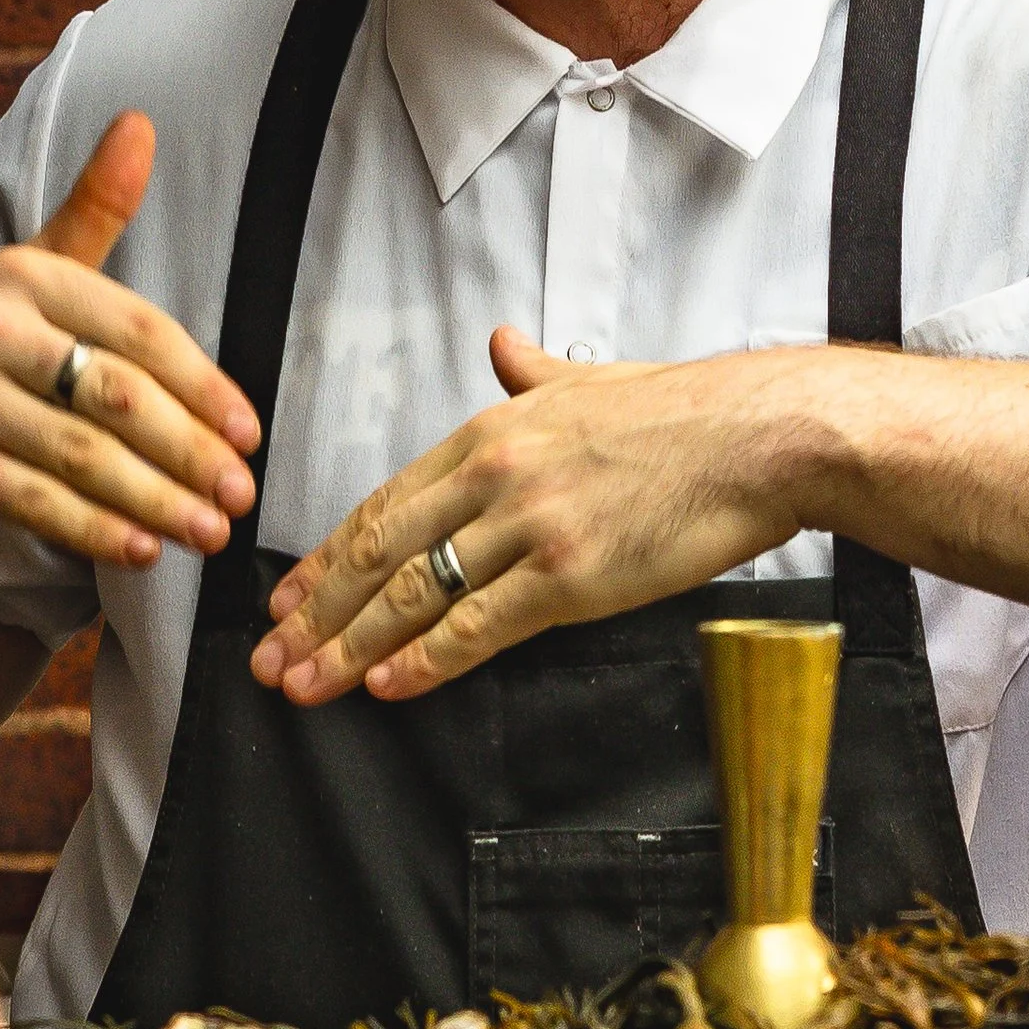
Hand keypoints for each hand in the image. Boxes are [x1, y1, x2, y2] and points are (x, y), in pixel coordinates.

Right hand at [0, 113, 260, 576]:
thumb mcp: (29, 274)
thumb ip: (93, 211)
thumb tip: (142, 122)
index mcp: (22, 273)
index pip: (138, 330)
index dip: (203, 385)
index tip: (249, 432)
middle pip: (116, 396)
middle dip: (189, 452)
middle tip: (241, 494)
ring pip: (81, 455)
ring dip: (156, 501)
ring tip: (209, 531)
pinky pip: (34, 501)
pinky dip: (94, 530)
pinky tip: (142, 550)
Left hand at [253, 329, 807, 704]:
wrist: (757, 437)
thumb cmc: (685, 415)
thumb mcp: (589, 378)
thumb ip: (530, 372)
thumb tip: (501, 344)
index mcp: (492, 430)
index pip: (384, 504)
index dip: (327, 558)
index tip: (289, 597)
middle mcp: (495, 474)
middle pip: (379, 552)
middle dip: (315, 613)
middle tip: (270, 659)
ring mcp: (530, 525)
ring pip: (413, 593)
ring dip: (349, 647)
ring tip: (306, 683)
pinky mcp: (571, 574)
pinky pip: (478, 626)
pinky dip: (424, 660)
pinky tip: (386, 684)